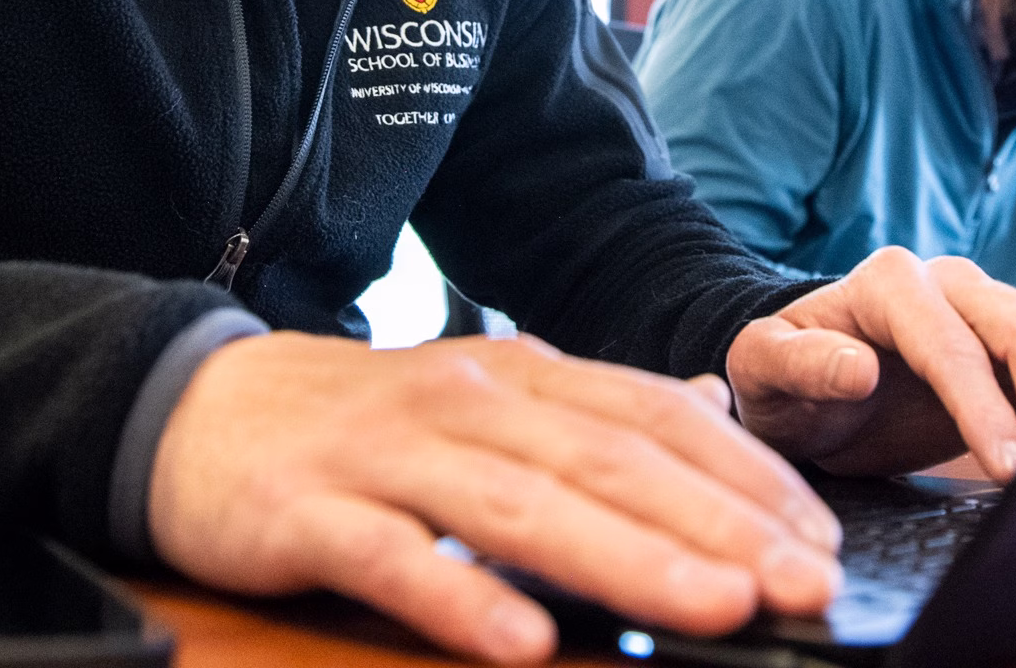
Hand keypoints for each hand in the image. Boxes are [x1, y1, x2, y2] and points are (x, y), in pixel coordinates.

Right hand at [148, 331, 842, 663]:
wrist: (192, 407)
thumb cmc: (360, 424)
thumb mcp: (487, 400)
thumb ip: (591, 413)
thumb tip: (711, 411)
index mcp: (521, 374)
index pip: (655, 417)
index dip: (745, 478)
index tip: (822, 542)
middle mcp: (467, 399)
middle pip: (608, 460)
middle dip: (718, 525)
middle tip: (806, 584)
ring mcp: (387, 453)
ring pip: (521, 506)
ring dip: (627, 560)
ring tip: (717, 609)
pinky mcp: (309, 511)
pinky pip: (393, 559)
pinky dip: (460, 596)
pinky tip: (523, 643)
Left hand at [726, 248, 1015, 481]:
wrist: (810, 384)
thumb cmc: (786, 381)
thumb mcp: (760, 371)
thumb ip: (796, 363)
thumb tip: (857, 369)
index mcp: (888, 283)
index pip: (948, 343)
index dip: (982, 405)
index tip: (1005, 464)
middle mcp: (948, 283)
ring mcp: (988, 307)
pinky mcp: (1015, 342)